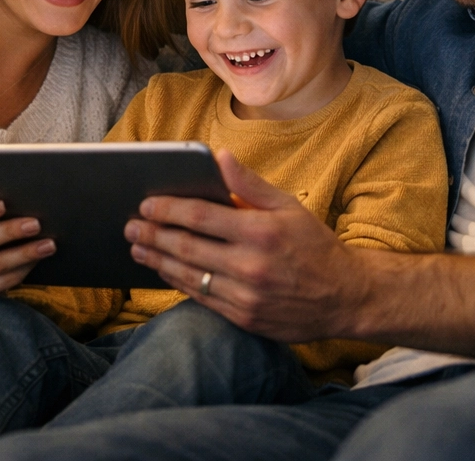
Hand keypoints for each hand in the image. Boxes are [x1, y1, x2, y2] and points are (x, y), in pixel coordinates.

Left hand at [124, 149, 369, 340]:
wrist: (344, 297)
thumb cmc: (314, 245)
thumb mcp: (288, 207)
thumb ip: (250, 184)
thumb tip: (219, 156)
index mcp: (260, 232)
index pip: (201, 217)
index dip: (168, 209)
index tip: (146, 203)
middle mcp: (250, 266)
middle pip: (187, 247)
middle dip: (153, 235)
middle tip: (130, 226)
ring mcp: (245, 296)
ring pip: (188, 276)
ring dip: (158, 261)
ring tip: (137, 249)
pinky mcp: (243, 318)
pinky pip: (201, 298)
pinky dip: (178, 282)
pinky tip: (165, 271)